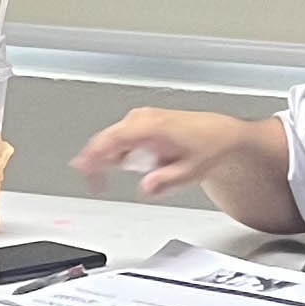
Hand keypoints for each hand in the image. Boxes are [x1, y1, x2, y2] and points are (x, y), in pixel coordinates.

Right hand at [73, 107, 233, 198]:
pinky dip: (120, 152)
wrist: (222, 134)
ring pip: (113, 138)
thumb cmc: (208, 147)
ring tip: (133, 172)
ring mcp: (142, 118)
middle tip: (95, 182)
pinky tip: (137, 163)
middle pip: (107, 138)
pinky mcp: (143, 122)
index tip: (83, 168)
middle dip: (97, 159)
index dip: (94, 154)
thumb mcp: (190, 172)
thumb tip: (145, 187)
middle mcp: (144, 118)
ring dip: (113, 158)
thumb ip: (165, 181)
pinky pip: (122, 137)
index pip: (113, 138)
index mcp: (152, 126)